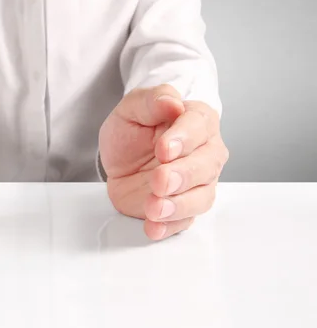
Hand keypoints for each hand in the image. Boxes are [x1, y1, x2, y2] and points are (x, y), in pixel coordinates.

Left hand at [99, 84, 228, 240]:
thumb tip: (172, 102)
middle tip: (160, 180)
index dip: (184, 138)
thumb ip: (152, 100)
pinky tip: (154, 227)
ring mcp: (197, 183)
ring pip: (201, 197)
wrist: (121, 157)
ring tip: (154, 208)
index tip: (164, 148)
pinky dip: (169, 226)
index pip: (199, 127)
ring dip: (178, 205)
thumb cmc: (133, 130)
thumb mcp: (133, 108)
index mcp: (197, 121)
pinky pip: (183, 221)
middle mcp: (205, 153)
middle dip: (183, 175)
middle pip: (206, 165)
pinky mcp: (182, 208)